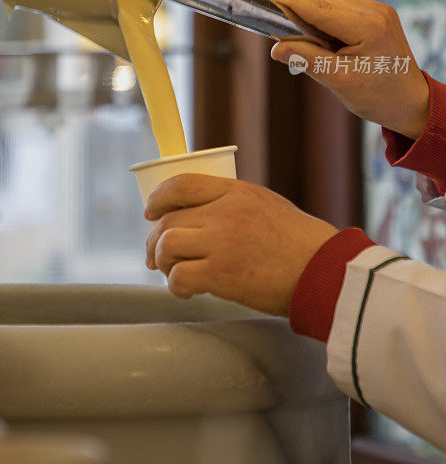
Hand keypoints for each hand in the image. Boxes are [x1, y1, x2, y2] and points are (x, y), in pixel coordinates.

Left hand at [145, 174, 337, 315]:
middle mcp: (224, 212)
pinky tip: (187, 290)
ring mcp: (222, 242)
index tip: (151, 213)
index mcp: (235, 191)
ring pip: (167, 246)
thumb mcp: (264, 204)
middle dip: (154, 240)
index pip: (181, 184)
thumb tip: (196, 215)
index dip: (158, 199)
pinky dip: (176, 286)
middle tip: (155, 256)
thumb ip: (230, 203)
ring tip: (171, 273)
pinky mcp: (222, 274)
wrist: (322, 270)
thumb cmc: (298, 242)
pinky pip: (179, 277)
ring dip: (162, 262)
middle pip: (167, 220)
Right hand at [264, 0, 429, 139]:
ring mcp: (379, 9)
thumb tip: (276, 48)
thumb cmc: (378, 97)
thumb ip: (307, 60)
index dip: (290, 2)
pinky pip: (342, 6)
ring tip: (313, 45)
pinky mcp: (378, 13)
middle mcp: (375, 11)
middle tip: (285, 35)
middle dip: (300, 12)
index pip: (317, 7)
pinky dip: (327, 18)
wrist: (410, 102)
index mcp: (367, 28)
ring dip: (313, 16)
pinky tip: (328, 41)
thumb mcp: (338, 81)